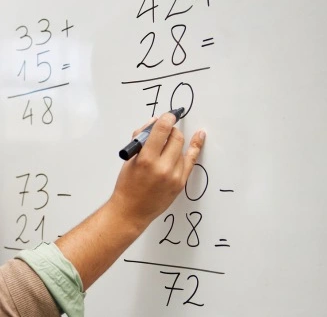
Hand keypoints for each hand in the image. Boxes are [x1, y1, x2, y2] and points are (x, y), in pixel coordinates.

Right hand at [110, 111, 205, 230]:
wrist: (131, 210)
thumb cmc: (127, 184)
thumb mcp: (129, 159)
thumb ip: (141, 138)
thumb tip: (154, 122)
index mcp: (146, 159)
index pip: (162, 130)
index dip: (166, 119)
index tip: (168, 116)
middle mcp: (162, 167)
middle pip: (176, 137)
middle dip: (171, 131)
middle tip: (165, 132)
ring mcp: (174, 176)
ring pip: (181, 149)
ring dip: (174, 144)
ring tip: (163, 150)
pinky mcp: (181, 183)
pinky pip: (190, 160)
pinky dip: (195, 147)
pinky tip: (199, 136)